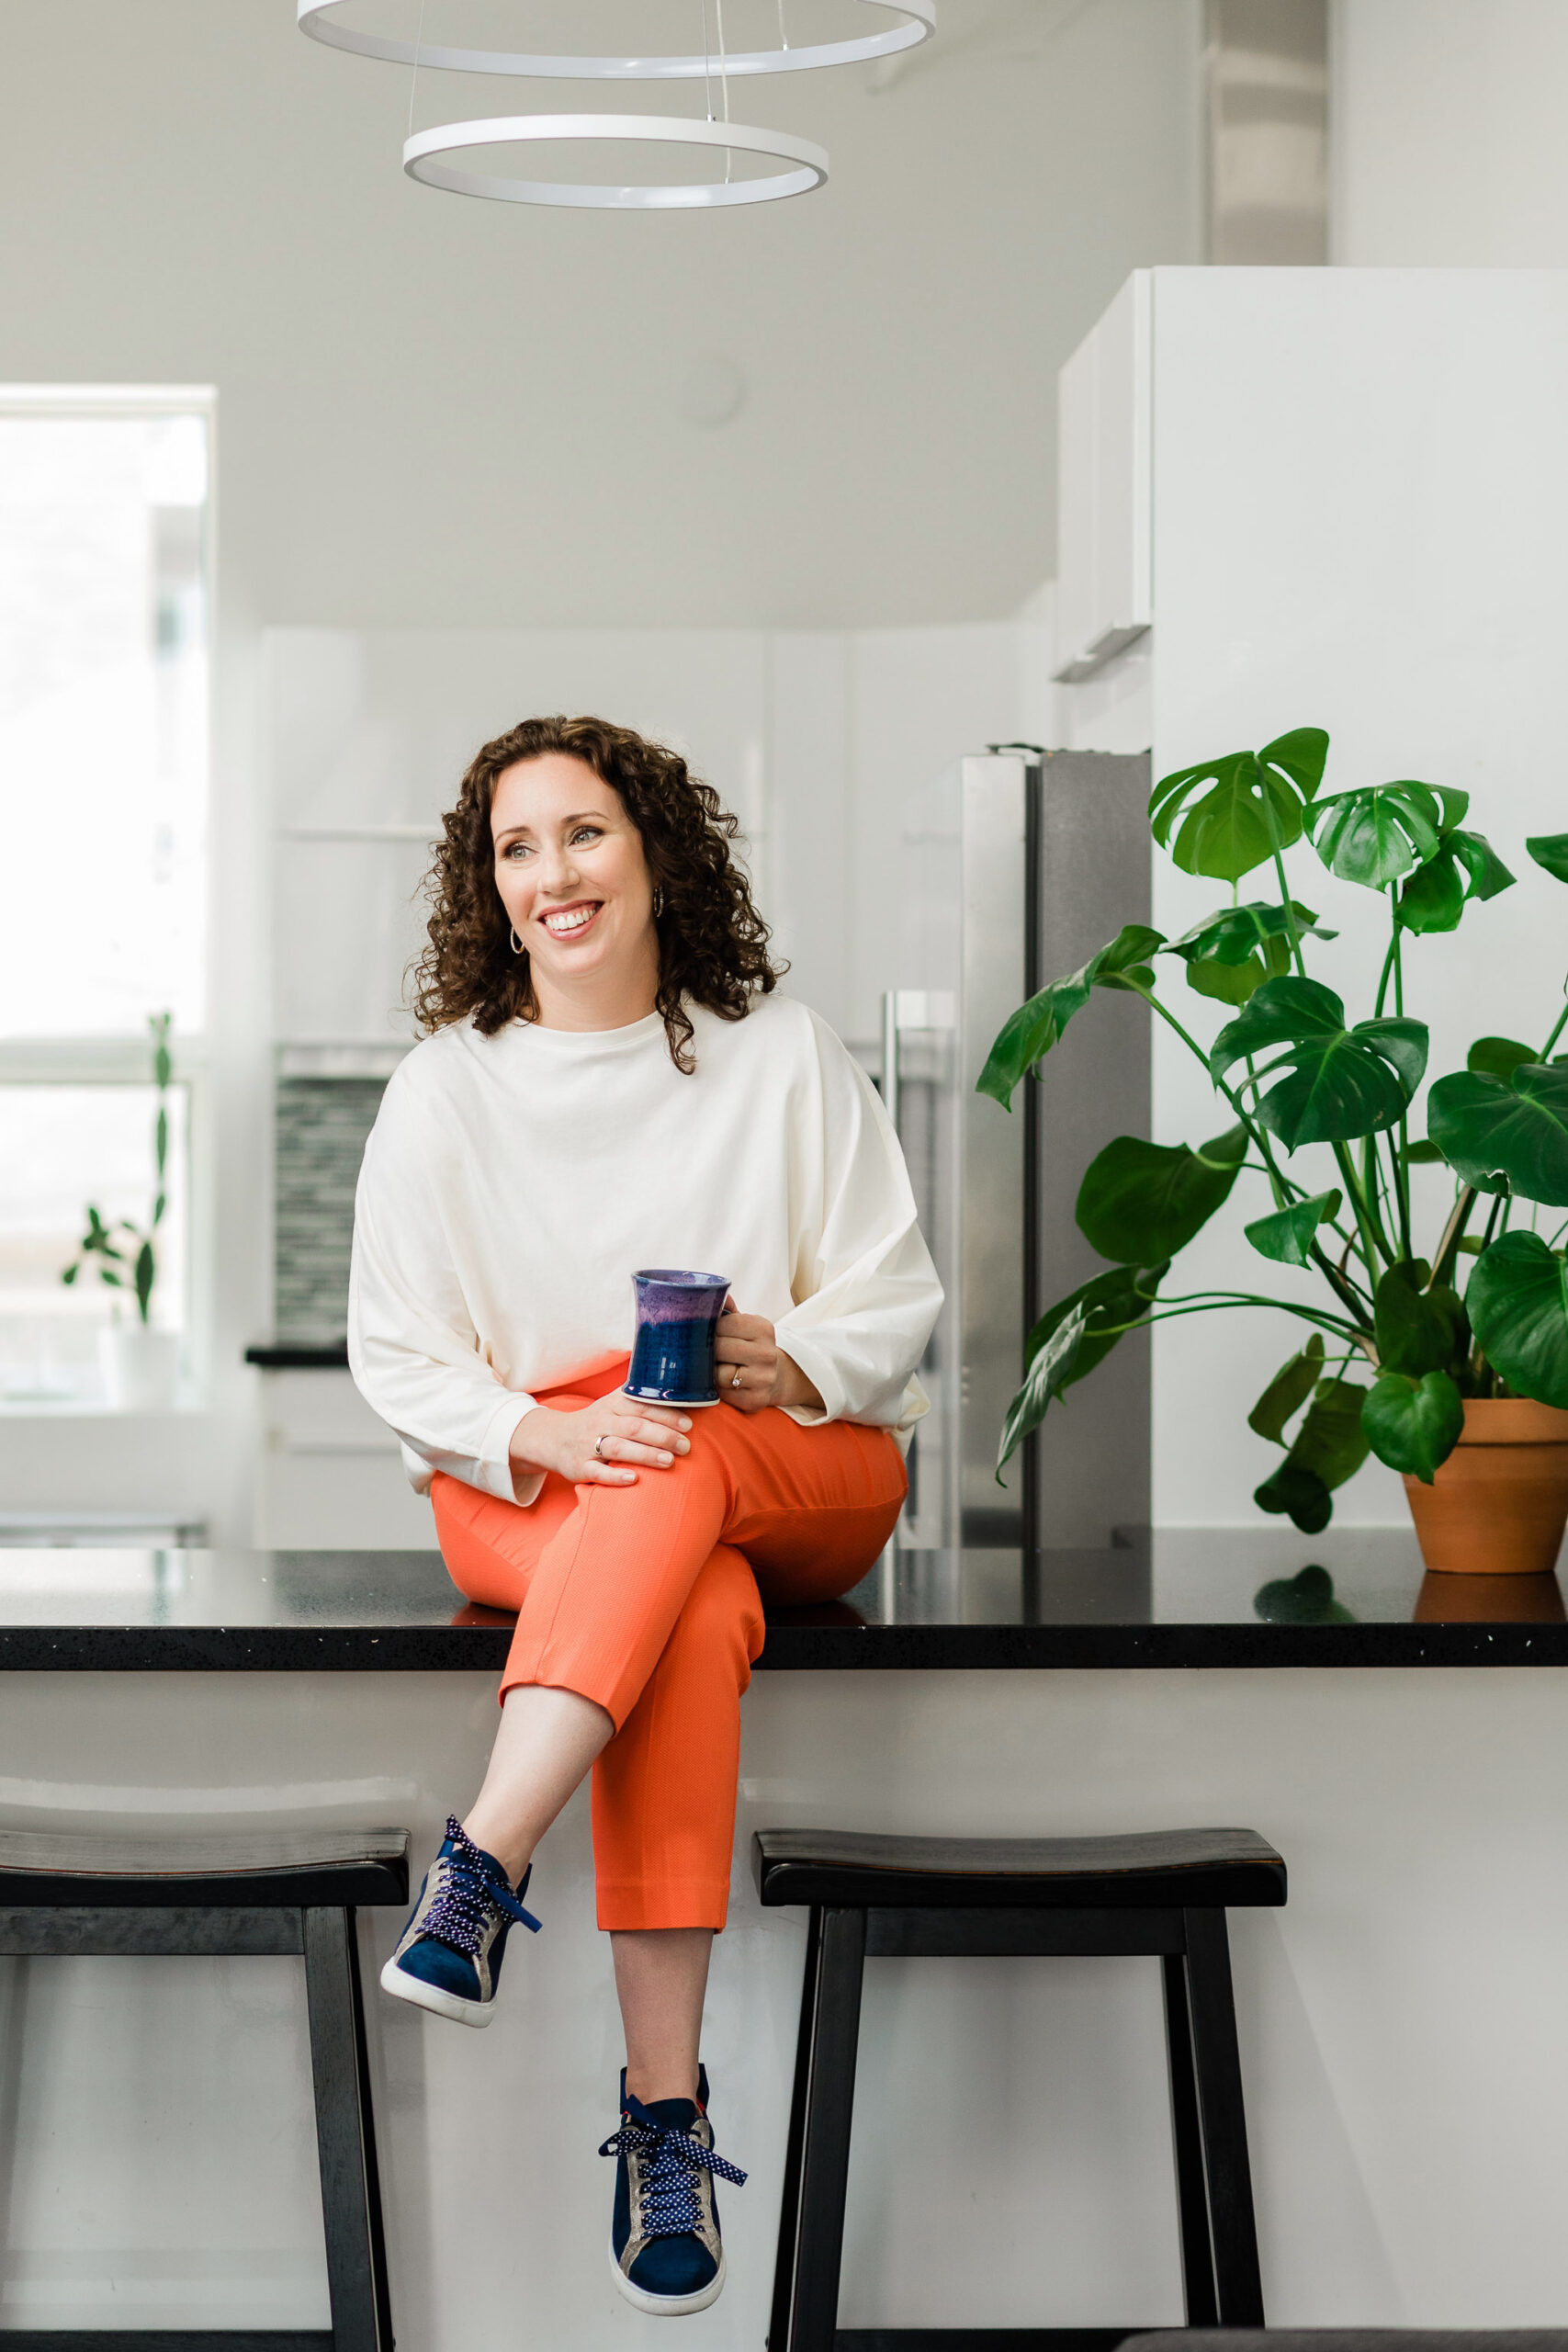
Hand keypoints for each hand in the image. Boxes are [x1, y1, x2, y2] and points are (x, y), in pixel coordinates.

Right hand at [509, 1393, 691, 1489]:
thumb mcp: (611, 1403)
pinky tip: (634, 1479)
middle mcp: (600, 1423)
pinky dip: (616, 1476)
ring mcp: (588, 1446)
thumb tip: (674, 1382)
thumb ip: (638, 1395)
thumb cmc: (594, 1421)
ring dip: (646, 1454)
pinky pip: (597, 1472)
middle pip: (634, 1427)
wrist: (552, 1439)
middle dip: (662, 1436)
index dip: (665, 1414)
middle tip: (686, 1446)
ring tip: (669, 1461)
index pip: (641, 1406)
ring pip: (619, 1448)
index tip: (688, 1424)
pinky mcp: (579, 1467)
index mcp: (611, 1405)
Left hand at [714, 1309, 823, 1415]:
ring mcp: (763, 1378)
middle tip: (706, 1351)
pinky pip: (724, 1393)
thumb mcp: (746, 1325)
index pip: (725, 1323)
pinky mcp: (756, 1400)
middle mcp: (767, 1353)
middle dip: (708, 1350)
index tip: (710, 1332)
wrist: (776, 1377)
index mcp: (764, 1329)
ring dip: (712, 1371)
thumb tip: (713, 1292)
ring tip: (715, 1367)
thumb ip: (728, 1311)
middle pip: (721, 1348)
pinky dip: (718, 1388)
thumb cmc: (752, 1347)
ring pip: (721, 1373)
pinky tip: (723, 1382)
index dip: (711, 1328)